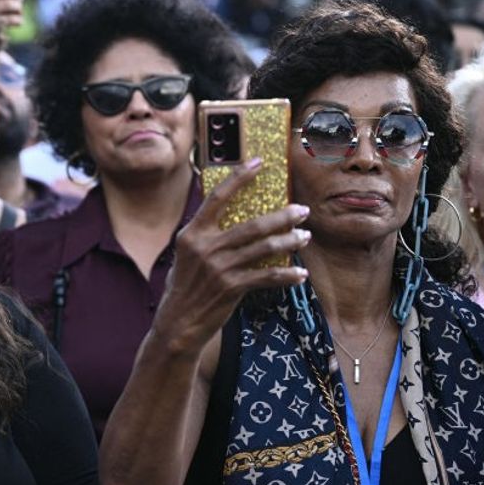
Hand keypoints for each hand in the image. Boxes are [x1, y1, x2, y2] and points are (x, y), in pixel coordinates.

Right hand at [156, 158, 310, 353]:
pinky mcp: (231, 288)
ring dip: (289, 241)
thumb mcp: (187, 255)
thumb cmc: (184, 286)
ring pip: (264, 248)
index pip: (218, 197)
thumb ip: (206, 236)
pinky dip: (286, 274)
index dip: (240, 177)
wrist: (178, 322)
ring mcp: (219, 268)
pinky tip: (300, 273)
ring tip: (305, 236)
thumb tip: (232, 217)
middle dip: (282, 216)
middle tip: (302, 210)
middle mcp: (205, 247)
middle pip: (252, 224)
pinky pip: (267, 276)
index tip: (259, 163)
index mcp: (192, 234)